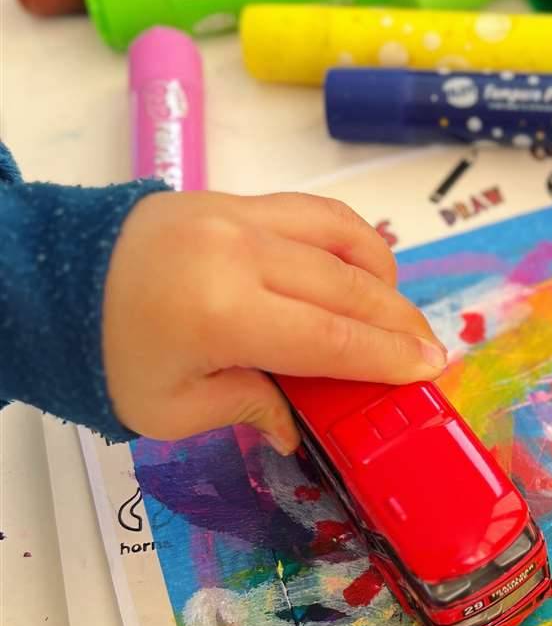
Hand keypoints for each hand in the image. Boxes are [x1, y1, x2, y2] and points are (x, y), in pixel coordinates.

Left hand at [102, 190, 445, 453]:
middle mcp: (238, 253)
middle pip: (347, 289)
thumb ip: (247, 408)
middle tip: (430, 350)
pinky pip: (313, 213)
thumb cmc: (106, 356)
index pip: (329, 338)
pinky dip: (351, 240)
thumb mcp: (170, 409)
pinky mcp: (234, 199)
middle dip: (398, 322)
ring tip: (396, 313)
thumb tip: (296, 426)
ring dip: (382, 276)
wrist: (48, 280)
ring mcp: (238, 216)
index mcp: (220, 313)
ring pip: (340, 237)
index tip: (429, 370)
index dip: (385, 357)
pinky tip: (362, 270)